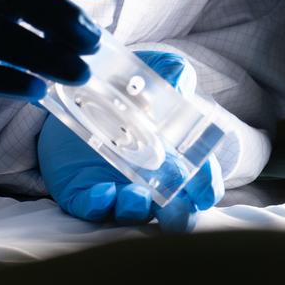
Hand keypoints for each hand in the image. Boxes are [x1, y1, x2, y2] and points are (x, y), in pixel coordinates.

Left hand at [38, 50, 223, 231]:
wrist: (78, 87)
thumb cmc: (129, 82)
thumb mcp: (155, 69)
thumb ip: (173, 70)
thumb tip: (180, 84)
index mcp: (176, 156)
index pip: (201, 183)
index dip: (206, 189)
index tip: (204, 190)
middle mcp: (151, 178)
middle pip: (174, 211)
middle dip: (179, 217)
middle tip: (176, 210)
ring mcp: (118, 187)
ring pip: (132, 213)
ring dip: (137, 210)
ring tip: (137, 195)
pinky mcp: (83, 190)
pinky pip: (91, 207)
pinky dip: (99, 205)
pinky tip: (104, 193)